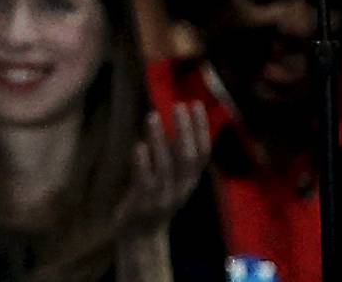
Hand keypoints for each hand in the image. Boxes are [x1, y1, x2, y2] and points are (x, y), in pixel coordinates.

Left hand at [118, 103, 210, 237]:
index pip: (202, 153)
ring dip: (159, 140)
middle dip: (185, 131)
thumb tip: (176, 115)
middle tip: (179, 105)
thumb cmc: (155, 195)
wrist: (142, 236)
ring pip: (165, 168)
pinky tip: (138, 145)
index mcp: (189, 181)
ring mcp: (162, 198)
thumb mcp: (172, 175)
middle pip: (188, 159)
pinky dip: (143, 163)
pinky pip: (145, 182)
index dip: (201, 129)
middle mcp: (180, 189)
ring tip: (152, 115)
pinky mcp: (143, 204)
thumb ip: (174, 151)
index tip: (196, 103)